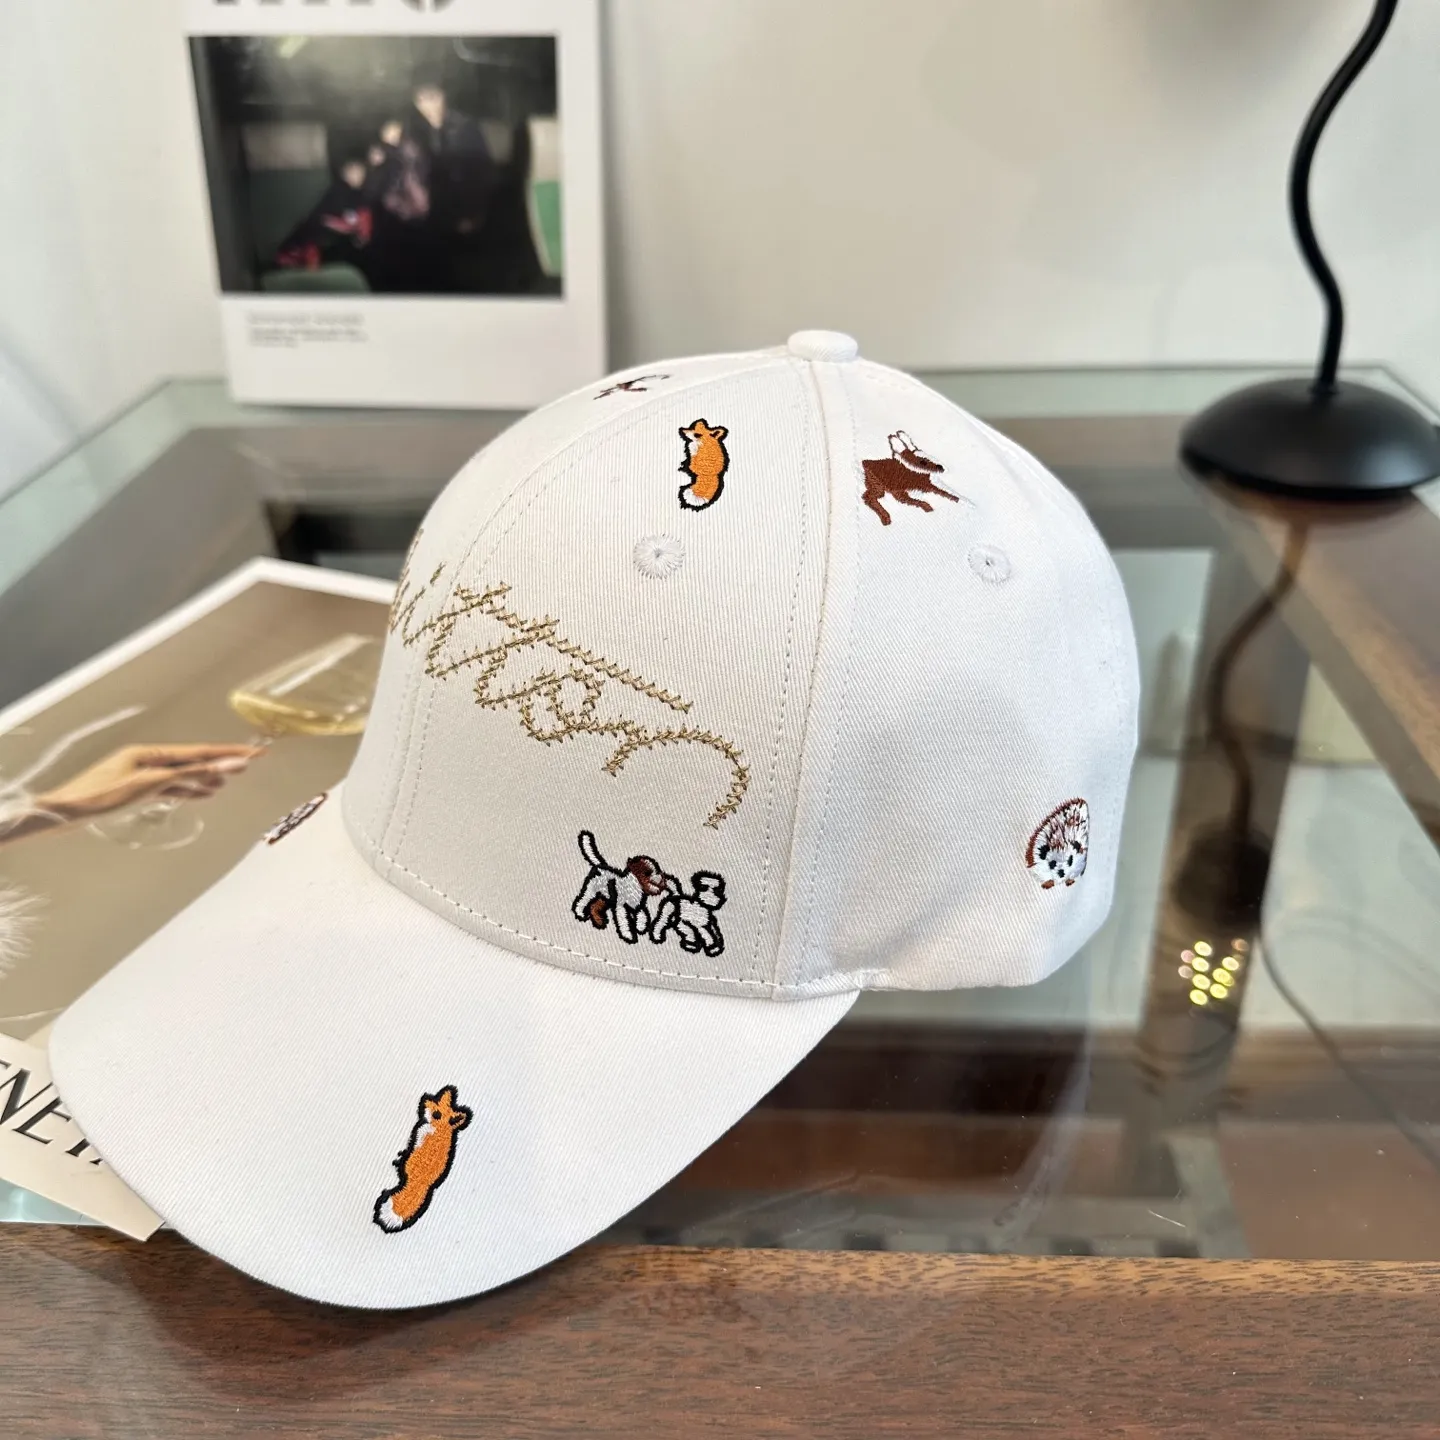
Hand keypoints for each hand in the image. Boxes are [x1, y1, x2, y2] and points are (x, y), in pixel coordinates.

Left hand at [34, 743, 266, 821]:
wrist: (62, 812)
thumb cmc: (100, 797)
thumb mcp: (148, 784)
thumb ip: (188, 775)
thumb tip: (222, 767)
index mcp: (149, 752)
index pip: (198, 752)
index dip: (228, 754)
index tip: (254, 754)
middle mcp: (146, 759)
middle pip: (191, 760)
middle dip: (220, 763)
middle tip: (248, 765)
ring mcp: (140, 773)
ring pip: (181, 774)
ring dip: (204, 778)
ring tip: (227, 784)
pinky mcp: (134, 788)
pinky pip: (169, 786)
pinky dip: (186, 789)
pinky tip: (199, 794)